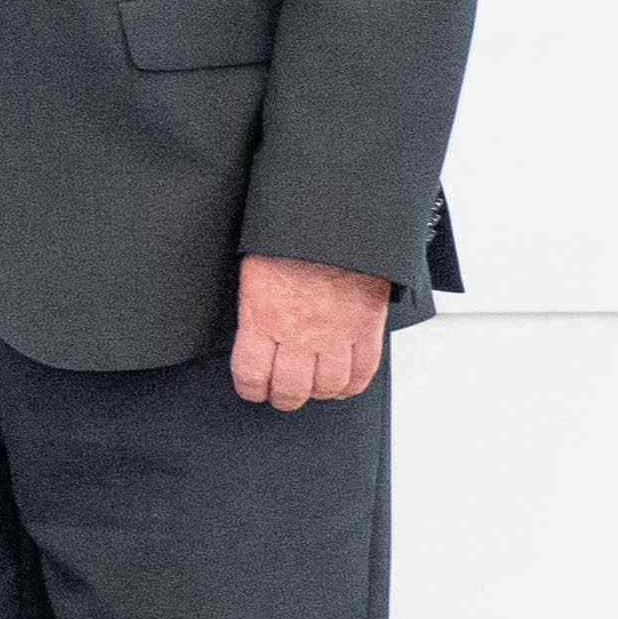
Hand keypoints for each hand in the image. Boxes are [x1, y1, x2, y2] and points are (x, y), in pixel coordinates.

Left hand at [232, 254, 390, 412]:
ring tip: (313, 388)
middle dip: (284, 398)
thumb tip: (251, 332)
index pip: (251, 374)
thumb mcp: (255, 273)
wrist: (334, 221)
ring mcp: (335, 334)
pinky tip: (343, 384)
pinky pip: (363, 371)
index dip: (251, 389)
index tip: (254, 389)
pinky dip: (352, 384)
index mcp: (262, 318)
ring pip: (328, 386)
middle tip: (283, 395)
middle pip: (291, 389)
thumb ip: (255, 309)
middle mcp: (298, 333)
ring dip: (318, 393)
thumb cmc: (291, 240)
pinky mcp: (366, 328)